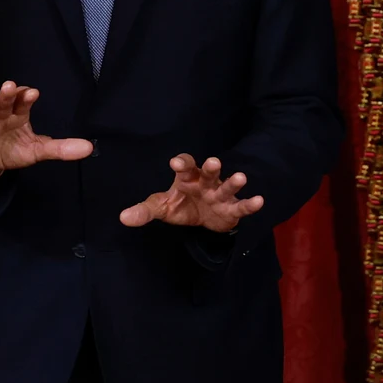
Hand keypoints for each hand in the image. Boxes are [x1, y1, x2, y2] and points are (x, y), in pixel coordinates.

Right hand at [0, 81, 91, 178]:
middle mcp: (0, 117)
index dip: (26, 98)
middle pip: (2, 103)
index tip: (32, 93)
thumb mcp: (38, 151)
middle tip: (10, 86)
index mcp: (18, 116)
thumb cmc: (14, 150)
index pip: (23, 104)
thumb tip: (90, 148)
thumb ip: (61, 149)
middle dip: (6, 95)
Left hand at [118, 154, 262, 232]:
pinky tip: (259, 200)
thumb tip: (123, 218)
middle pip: (209, 172)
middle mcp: (205, 183)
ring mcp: (220, 195)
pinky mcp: (232, 209)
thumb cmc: (182, 205)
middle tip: (213, 162)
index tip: (175, 162)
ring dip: (234, 182)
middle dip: (211, 168)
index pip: (185, 166)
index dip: (182, 163)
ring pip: (227, 186)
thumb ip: (145, 211)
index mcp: (187, 178)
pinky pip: (241, 206)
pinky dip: (250, 204)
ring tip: (241, 177)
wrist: (204, 220)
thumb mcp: (162, 207)